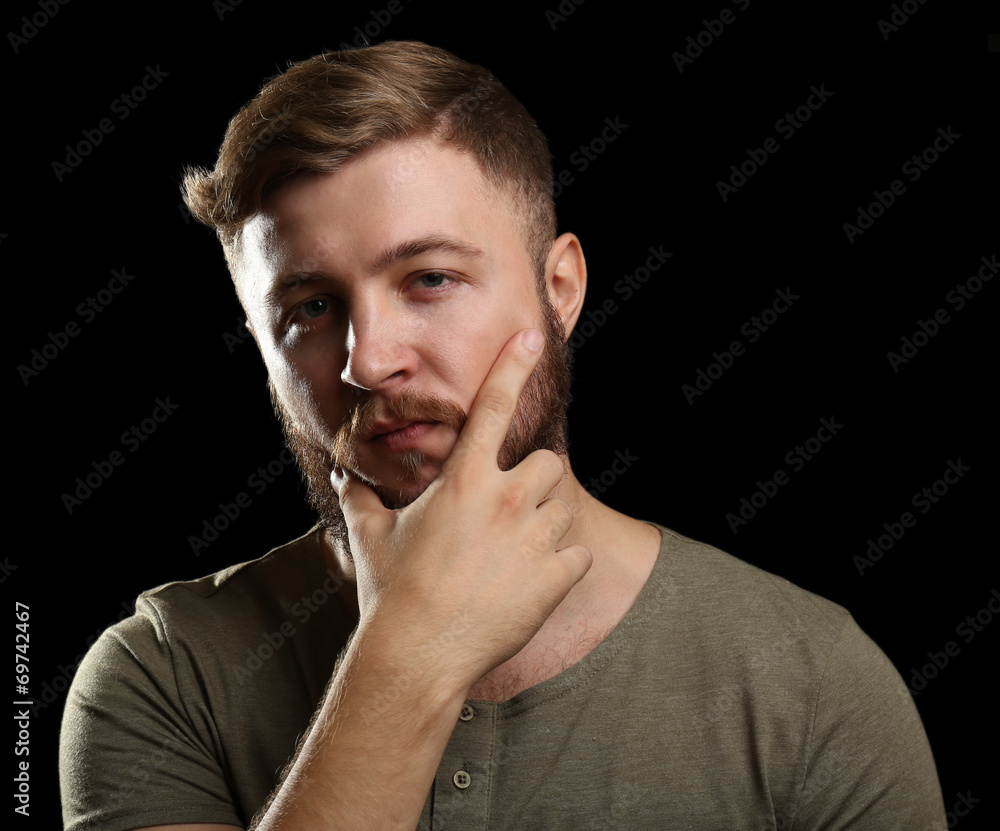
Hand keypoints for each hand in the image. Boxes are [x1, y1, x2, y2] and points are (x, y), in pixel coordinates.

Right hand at [331, 328, 591, 694]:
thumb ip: (359, 499)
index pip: (492, 405)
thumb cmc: (392, 592)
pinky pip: (578, 553)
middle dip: (530, 484)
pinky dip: (561, 565)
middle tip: (505, 516)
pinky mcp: (557, 575)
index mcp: (462, 480)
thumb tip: (339, 474)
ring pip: (562, 505)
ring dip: (544, 523)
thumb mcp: (371, 537)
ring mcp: (534, 536)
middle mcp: (505, 498)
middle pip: (544, 462)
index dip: (514, 364)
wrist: (417, 655)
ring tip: (512, 555)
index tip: (533, 336)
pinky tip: (530, 584)